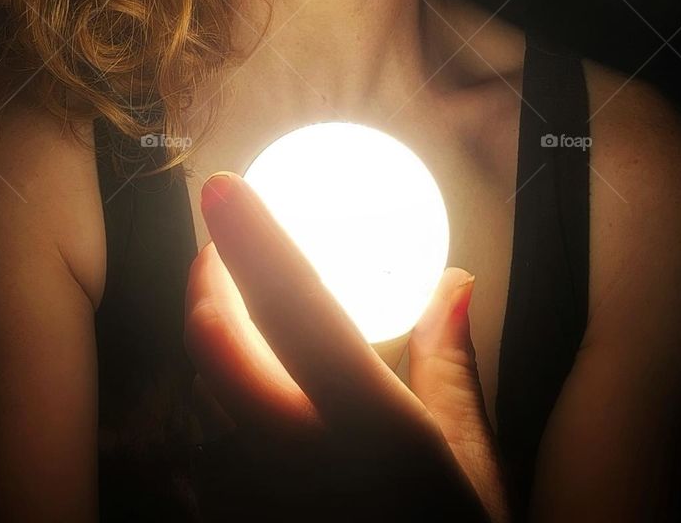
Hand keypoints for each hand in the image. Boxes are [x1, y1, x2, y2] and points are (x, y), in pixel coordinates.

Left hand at [184, 171, 512, 522]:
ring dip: (213, 360)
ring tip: (229, 323)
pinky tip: (251, 419)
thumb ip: (454, 367)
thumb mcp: (476, 467)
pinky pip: (208, 470)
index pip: (298, 313)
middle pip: (217, 354)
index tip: (221, 189)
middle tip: (213, 250)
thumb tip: (455, 280)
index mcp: (375, 430)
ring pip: (204, 410)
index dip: (254, 243)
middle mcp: (303, 467)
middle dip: (205, 288)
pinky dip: (220, 429)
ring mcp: (259, 509)